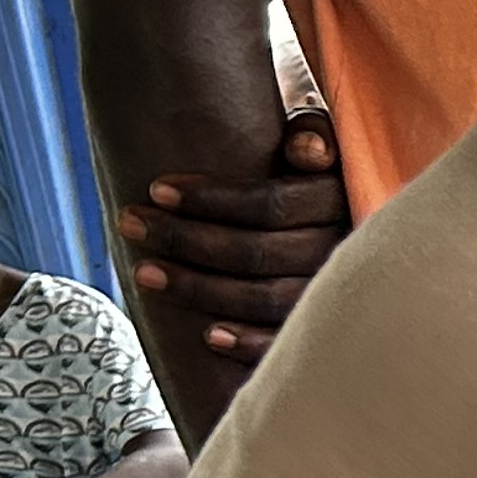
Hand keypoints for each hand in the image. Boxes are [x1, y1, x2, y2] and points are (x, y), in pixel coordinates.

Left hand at [121, 108, 345, 360]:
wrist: (345, 235)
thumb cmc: (309, 181)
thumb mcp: (319, 148)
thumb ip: (313, 135)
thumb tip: (305, 151)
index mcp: (339, 199)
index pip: (273, 205)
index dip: (213, 199)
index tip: (156, 189)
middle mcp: (343, 250)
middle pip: (262, 253)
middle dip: (189, 240)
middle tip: (131, 224)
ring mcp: (337, 293)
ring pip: (271, 299)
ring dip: (202, 289)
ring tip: (145, 274)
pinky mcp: (327, 328)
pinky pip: (289, 342)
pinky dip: (251, 342)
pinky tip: (207, 336)